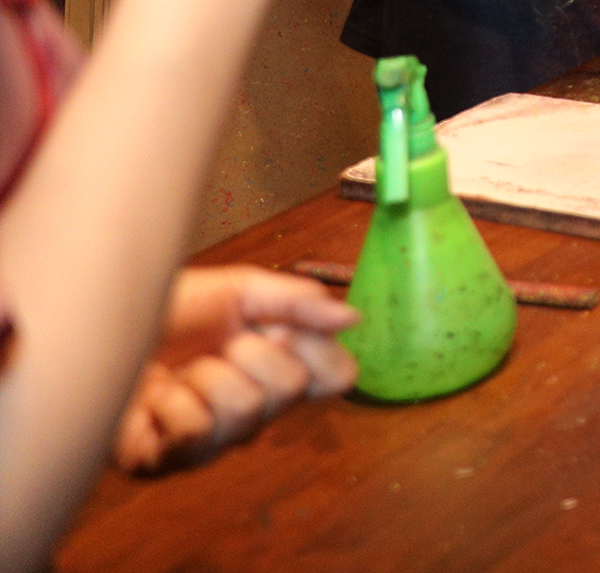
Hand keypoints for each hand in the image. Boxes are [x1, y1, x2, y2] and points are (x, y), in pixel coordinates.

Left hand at [111, 267, 356, 474]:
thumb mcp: (239, 290)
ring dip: (205, 374)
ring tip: (179, 372)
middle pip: (291, 387)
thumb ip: (297, 300)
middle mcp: (255, 413)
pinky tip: (155, 399)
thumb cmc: (166, 312)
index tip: (279, 325)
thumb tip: (352, 316)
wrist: (94, 328)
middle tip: (218, 345)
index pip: (339, 375)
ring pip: (245, 409)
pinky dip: (170, 402)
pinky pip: (195, 431)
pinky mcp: (168, 461)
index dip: (315, 347)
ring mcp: (214, 442)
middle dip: (250, 349)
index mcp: (279, 370)